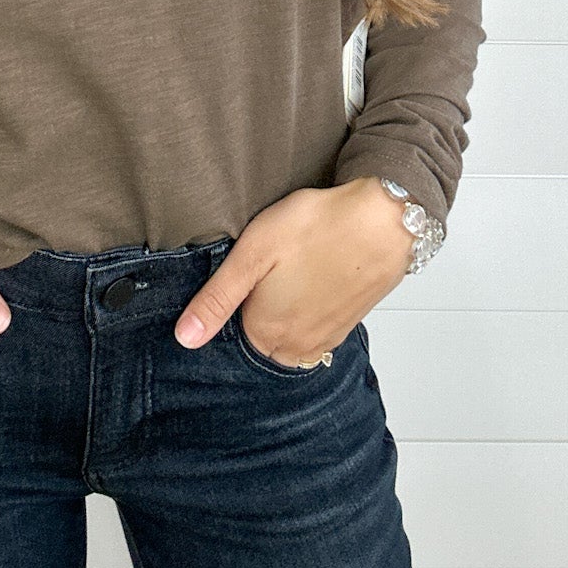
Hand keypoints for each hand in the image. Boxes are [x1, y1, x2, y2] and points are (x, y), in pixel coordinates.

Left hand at [174, 179, 417, 364]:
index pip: (232, 325)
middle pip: (261, 332)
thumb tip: (184, 338)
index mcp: (265, 332)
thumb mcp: (251, 255)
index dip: (239, 291)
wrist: (383, 221)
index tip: (252, 266)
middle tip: (277, 264)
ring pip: (289, 330)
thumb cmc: (316, 228)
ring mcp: (325, 340)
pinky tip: (316, 274)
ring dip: (288, 306)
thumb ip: (216, 299)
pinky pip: (315, 325)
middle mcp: (296, 347)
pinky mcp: (347, 326)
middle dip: (262, 304)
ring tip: (298, 267)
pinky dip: (311, 306)